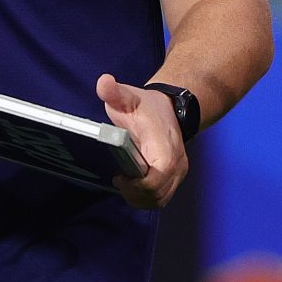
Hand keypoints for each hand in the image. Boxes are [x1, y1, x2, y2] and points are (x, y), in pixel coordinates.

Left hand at [99, 73, 188, 208]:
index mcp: (164, 148)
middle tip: (118, 181)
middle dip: (134, 194)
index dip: (136, 185)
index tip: (118, 176)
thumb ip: (115, 92)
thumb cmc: (147, 106)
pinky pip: (162, 197)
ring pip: (160, 200)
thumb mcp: (129, 97)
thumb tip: (103, 82)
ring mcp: (179, 172)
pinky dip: (147, 198)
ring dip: (140, 198)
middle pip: (157, 195)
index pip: (156, 178)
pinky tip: (134, 187)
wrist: (173, 108)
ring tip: (125, 185)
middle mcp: (177, 164)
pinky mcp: (176, 178)